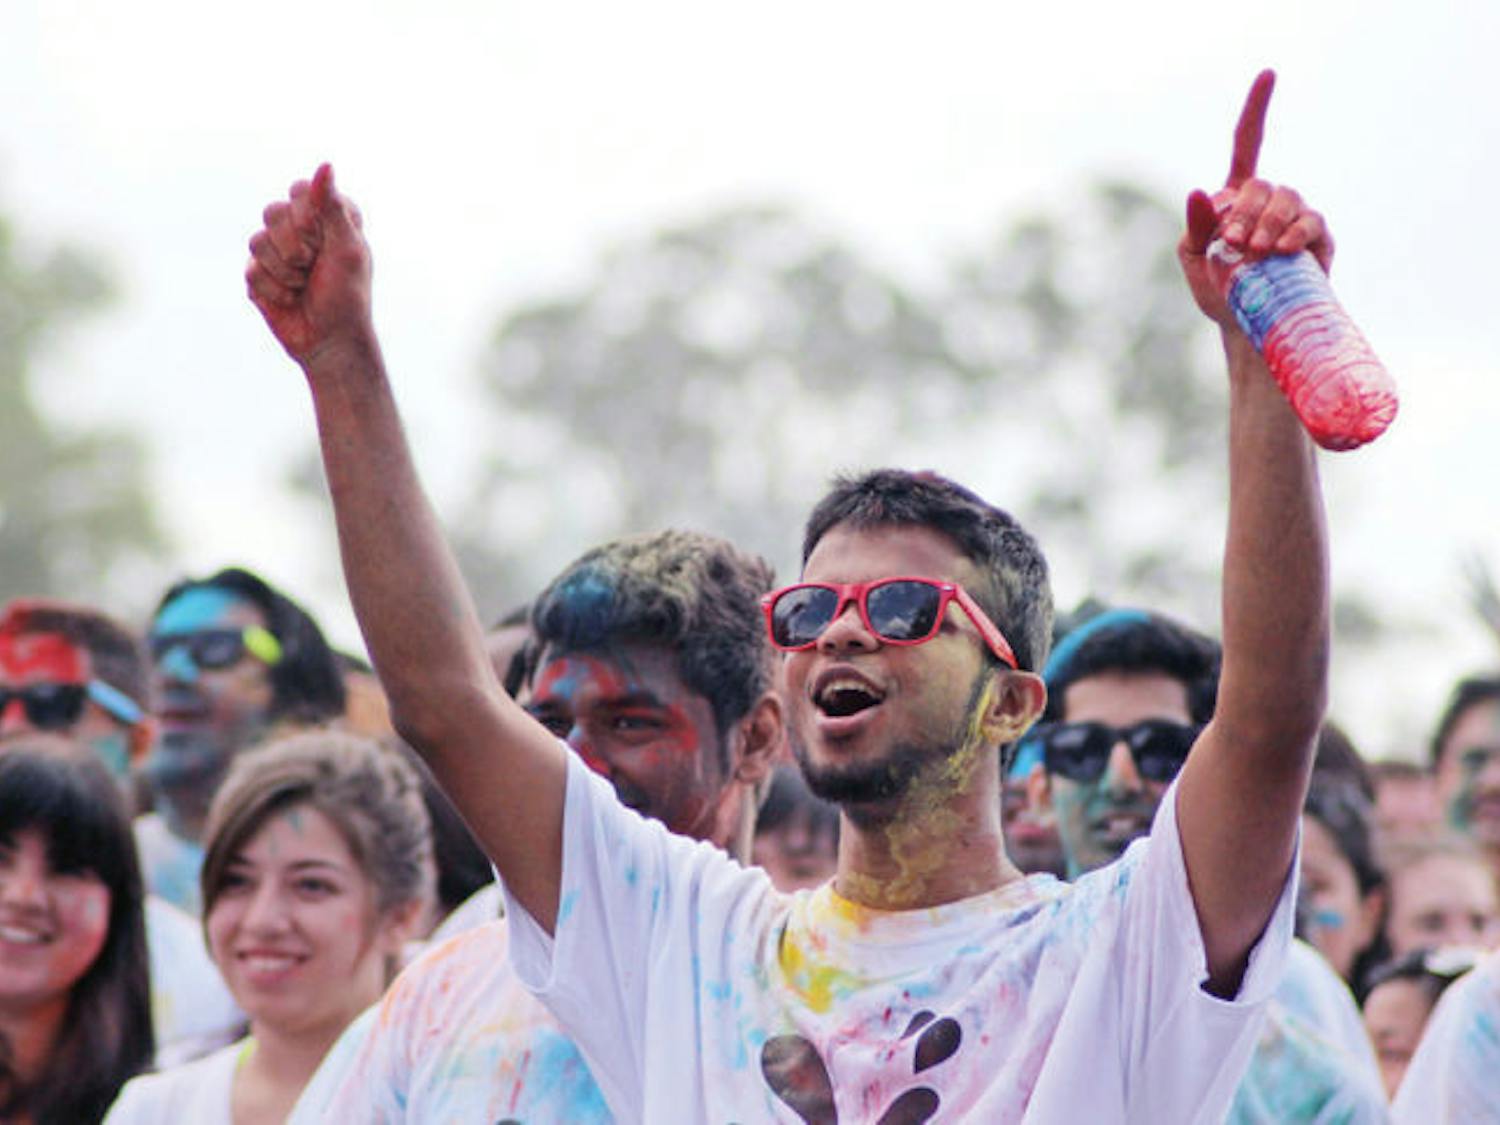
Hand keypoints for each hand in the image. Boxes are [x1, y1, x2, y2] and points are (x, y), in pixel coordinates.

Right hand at [245, 164, 373, 368]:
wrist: (331, 341)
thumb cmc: (348, 296)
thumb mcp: (347, 249)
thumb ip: (332, 207)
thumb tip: (325, 164)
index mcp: (327, 217)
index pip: (301, 191)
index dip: (309, 218)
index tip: (326, 242)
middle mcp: (300, 229)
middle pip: (273, 212)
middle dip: (296, 247)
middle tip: (315, 267)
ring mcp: (276, 251)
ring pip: (257, 240)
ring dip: (286, 272)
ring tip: (304, 285)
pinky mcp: (258, 274)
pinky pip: (251, 270)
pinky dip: (275, 290)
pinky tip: (291, 299)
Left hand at [1178, 70, 1334, 329]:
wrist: (1248, 327)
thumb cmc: (1218, 292)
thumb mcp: (1194, 260)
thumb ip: (1195, 227)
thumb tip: (1197, 193)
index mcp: (1236, 197)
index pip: (1248, 143)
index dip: (1257, 108)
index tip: (1269, 74)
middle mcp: (1269, 201)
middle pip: (1260, 184)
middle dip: (1245, 211)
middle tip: (1235, 243)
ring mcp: (1296, 217)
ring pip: (1286, 199)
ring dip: (1269, 222)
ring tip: (1255, 251)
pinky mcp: (1317, 238)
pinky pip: (1310, 223)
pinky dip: (1295, 233)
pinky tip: (1283, 248)